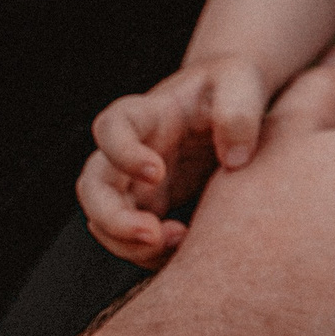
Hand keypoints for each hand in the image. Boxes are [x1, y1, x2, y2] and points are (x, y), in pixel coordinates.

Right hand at [79, 56, 274, 266]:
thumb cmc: (233, 85)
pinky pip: (133, 237)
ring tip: (175, 244)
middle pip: (92, 185)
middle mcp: (132, 149)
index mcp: (148, 112)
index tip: (158, 171)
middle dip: (112, 217)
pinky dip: (149, 253)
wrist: (234, 104)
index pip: (111, 126)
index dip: (122, 153)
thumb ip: (238, 112)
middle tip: (151, 234)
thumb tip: (235, 160)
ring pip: (103, 218)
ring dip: (127, 242)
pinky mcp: (153, 205)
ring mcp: (136, 181)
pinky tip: (184, 249)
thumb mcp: (242, 82)